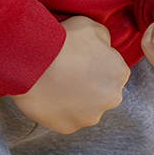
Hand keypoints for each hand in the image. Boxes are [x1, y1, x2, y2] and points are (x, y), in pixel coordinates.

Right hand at [12, 16, 127, 134]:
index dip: (95, 62)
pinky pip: (67, 118)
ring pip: (86, 108)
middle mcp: (111, 98)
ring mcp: (90, 116)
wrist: (34, 62)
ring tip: (56, 82)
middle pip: (103, 91)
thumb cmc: (63, 41)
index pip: (112, 70)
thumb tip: (104, 48)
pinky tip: (49, 94)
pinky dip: (59, 109)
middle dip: (89, 83)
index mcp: (119, 73)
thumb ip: (104, 39)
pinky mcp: (69, 127)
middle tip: (68, 71)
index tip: (80, 59)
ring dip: (76, 98)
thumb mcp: (91, 26)